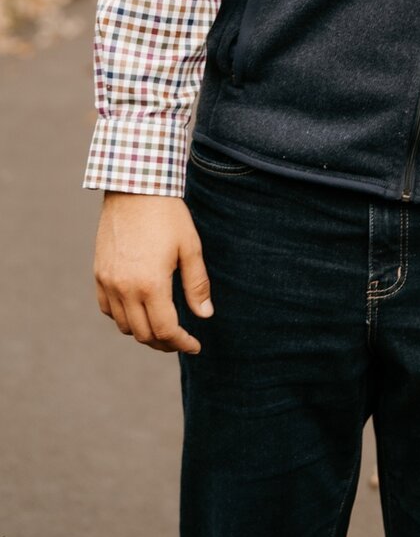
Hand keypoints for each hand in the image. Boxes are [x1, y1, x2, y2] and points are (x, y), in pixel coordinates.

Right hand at [94, 192, 210, 354]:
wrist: (135, 191)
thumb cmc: (169, 216)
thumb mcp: (191, 248)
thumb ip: (197, 285)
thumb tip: (205, 315)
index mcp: (151, 284)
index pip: (165, 329)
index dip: (181, 343)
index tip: (195, 346)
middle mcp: (124, 289)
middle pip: (143, 333)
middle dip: (164, 343)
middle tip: (182, 341)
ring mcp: (108, 283)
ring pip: (124, 325)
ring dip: (144, 332)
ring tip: (164, 327)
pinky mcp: (98, 275)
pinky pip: (107, 309)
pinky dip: (124, 318)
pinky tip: (140, 311)